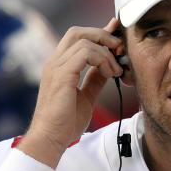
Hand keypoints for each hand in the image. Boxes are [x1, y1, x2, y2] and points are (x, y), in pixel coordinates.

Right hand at [21, 18, 123, 166]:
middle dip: (103, 35)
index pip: (77, 38)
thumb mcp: (86, 96)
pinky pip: (85, 53)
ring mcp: (56, 67)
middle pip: (78, 32)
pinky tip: (110, 74)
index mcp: (59, 66)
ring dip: (106, 53)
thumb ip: (95, 80)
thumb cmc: (65, 123)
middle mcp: (55, 62)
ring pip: (84, 41)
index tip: (117, 36)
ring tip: (116, 71)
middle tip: (119, 50)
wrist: (51, 138)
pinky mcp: (61, 74)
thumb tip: (108, 67)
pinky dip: (102, 59)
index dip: (98, 33)